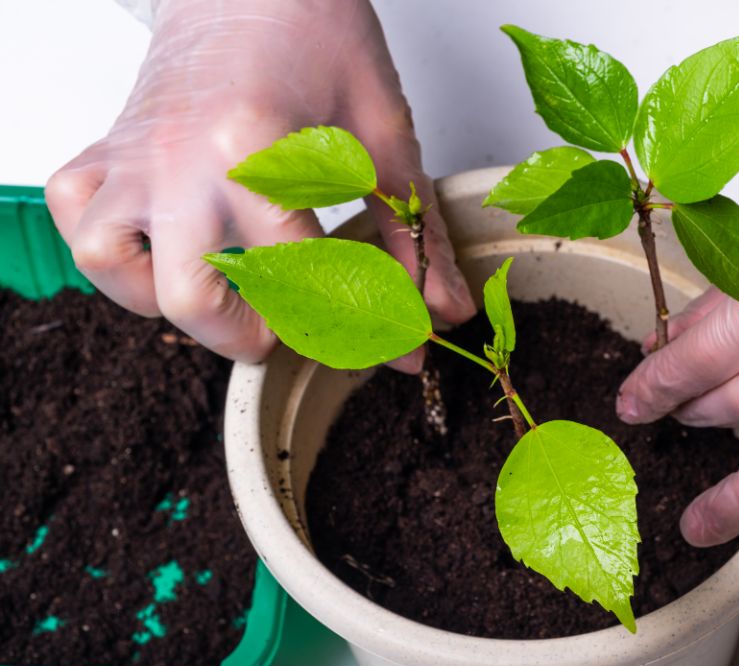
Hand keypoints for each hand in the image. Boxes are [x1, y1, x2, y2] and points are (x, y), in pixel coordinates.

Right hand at [46, 0, 472, 364]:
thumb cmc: (317, 29)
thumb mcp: (385, 136)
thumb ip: (414, 236)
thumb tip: (437, 315)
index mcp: (255, 147)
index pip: (301, 277)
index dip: (353, 323)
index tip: (386, 337)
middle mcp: (179, 156)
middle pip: (192, 301)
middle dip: (255, 336)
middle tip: (300, 324)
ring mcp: (136, 153)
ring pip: (113, 266)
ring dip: (171, 300)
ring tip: (231, 291)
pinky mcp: (112, 145)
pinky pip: (77, 215)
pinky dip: (113, 249)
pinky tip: (168, 247)